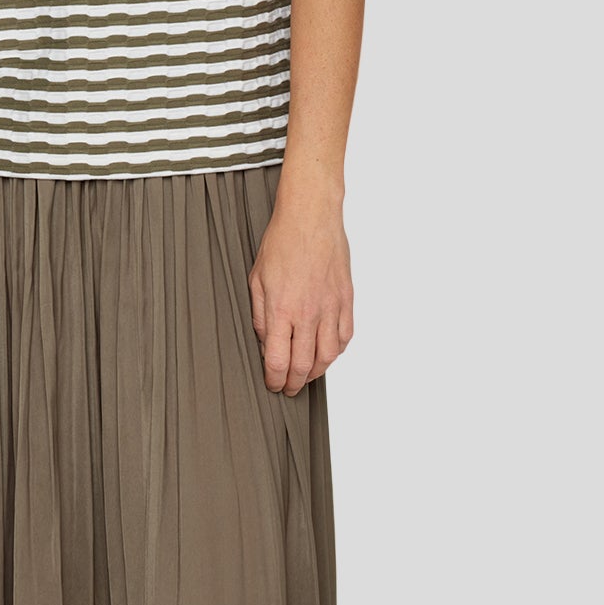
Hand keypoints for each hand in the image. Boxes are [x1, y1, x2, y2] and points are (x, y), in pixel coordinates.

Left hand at [248, 201, 353, 394]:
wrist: (310, 217)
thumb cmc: (282, 242)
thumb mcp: (257, 279)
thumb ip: (261, 316)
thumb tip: (265, 342)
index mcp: (282, 309)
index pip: (278, 361)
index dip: (274, 380)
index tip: (272, 384)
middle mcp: (308, 313)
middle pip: (303, 365)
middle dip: (293, 383)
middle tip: (288, 387)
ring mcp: (331, 308)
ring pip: (328, 357)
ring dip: (316, 373)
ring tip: (306, 375)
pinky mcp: (346, 300)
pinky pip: (345, 337)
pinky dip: (336, 351)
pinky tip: (327, 352)